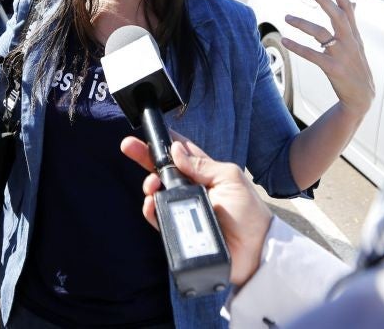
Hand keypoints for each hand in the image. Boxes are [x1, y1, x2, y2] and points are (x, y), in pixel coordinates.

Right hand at [121, 135, 272, 286]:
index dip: (165, 142)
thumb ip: (202, 165)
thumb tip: (176, 150)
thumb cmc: (249, 214)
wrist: (255, 252)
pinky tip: (151, 203)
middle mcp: (192, 190)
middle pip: (163, 170)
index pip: (181, 154)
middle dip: (145, 157)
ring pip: (158, 193)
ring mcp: (184, 210)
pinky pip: (158, 218)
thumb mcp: (230, 179)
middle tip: (129, 146)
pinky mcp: (179, 231)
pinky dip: (151, 209)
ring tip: (151, 185)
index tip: (150, 132)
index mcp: (206, 174)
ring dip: (149, 184)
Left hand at [282, 0, 374, 118]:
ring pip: (320, 34)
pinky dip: (297, 47)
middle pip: (337, 17)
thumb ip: (351, 24)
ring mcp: (342, 55)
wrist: (362, 97)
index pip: (348, 10)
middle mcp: (349, 42)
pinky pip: (312, 55)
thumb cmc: (356, 67)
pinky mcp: (333, 69)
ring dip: (302, 24)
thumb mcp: (358, 44)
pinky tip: (284, 40)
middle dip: (324, 1)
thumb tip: (354, 3)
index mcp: (354, 35)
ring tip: (286, 17)